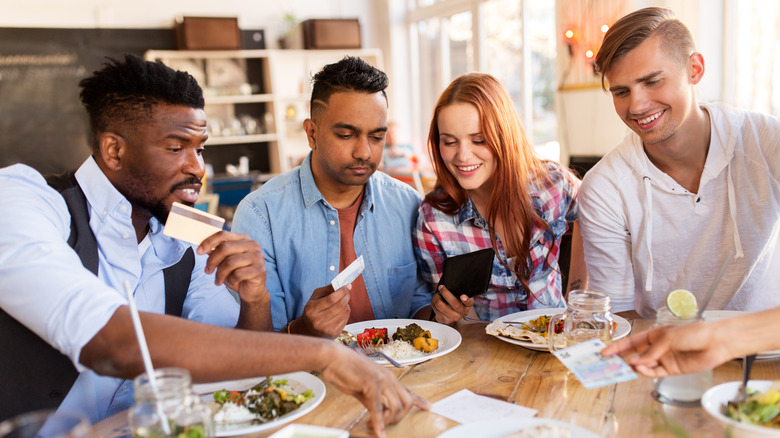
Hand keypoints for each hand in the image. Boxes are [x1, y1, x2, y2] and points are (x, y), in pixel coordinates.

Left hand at [198, 231, 267, 302]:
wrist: (253, 291)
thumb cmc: (238, 274)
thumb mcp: (225, 262)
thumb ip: (217, 253)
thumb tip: (203, 248)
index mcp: (244, 239)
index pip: (223, 235)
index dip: (209, 242)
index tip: (199, 251)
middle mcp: (252, 245)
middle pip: (225, 248)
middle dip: (212, 261)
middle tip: (207, 271)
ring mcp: (257, 257)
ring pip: (230, 262)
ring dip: (220, 274)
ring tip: (218, 280)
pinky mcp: (259, 270)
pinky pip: (238, 274)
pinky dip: (231, 280)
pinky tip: (232, 282)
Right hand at [298, 284, 350, 337]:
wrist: (310, 329)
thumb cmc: (314, 309)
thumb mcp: (316, 297)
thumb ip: (328, 289)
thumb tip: (342, 284)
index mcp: (311, 309)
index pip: (330, 299)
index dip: (341, 291)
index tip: (348, 286)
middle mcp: (317, 321)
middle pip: (339, 305)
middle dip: (346, 296)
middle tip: (348, 292)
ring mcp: (326, 329)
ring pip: (344, 312)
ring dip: (346, 304)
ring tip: (342, 302)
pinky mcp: (333, 334)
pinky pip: (346, 319)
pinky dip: (346, 313)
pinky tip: (341, 311)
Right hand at [320, 345, 430, 436]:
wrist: (333, 358)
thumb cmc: (345, 371)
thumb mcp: (363, 388)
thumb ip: (373, 400)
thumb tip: (377, 413)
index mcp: (388, 377)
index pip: (408, 391)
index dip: (419, 401)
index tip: (428, 407)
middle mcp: (389, 378)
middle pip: (406, 403)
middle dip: (397, 418)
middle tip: (383, 425)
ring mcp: (382, 379)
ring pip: (395, 407)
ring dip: (386, 421)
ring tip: (372, 425)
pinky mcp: (372, 383)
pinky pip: (378, 408)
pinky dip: (378, 422)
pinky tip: (377, 430)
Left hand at [431, 285, 472, 324]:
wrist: (450, 319)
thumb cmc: (455, 306)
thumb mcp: (460, 301)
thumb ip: (458, 295)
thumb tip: (448, 287)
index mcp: (466, 307)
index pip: (469, 304)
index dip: (466, 300)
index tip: (462, 296)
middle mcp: (460, 314)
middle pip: (453, 303)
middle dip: (445, 292)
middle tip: (441, 287)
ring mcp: (451, 318)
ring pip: (439, 304)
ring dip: (436, 297)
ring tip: (438, 295)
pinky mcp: (442, 320)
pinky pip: (434, 307)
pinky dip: (433, 302)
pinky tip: (436, 301)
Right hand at [600, 321, 731, 376]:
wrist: (716, 343)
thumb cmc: (693, 333)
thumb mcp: (667, 338)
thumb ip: (651, 352)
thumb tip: (636, 362)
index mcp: (654, 335)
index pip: (631, 342)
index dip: (617, 347)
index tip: (604, 352)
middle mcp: (657, 348)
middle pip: (635, 355)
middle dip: (622, 359)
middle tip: (611, 365)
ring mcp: (664, 359)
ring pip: (644, 365)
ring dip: (635, 367)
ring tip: (628, 367)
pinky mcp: (672, 370)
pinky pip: (655, 373)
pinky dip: (647, 372)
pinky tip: (643, 369)